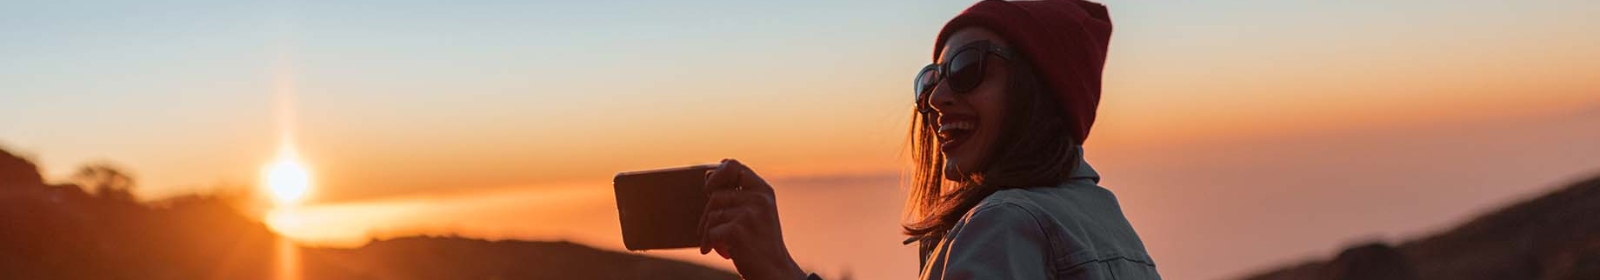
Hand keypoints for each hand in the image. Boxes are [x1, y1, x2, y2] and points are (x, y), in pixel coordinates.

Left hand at [699, 159, 804, 279]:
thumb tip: (707, 174)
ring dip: (708, 232)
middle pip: (715, 194)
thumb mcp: (756, 213)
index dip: (717, 174)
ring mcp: (749, 213)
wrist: (775, 271)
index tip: (711, 188)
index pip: (733, 165)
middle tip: (708, 227)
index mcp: (763, 190)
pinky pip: (712, 231)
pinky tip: (723, 252)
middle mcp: (758, 198)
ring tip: (716, 244)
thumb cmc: (761, 243)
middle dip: (708, 213)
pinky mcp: (738, 230)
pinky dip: (711, 244)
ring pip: (712, 214)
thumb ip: (736, 194)